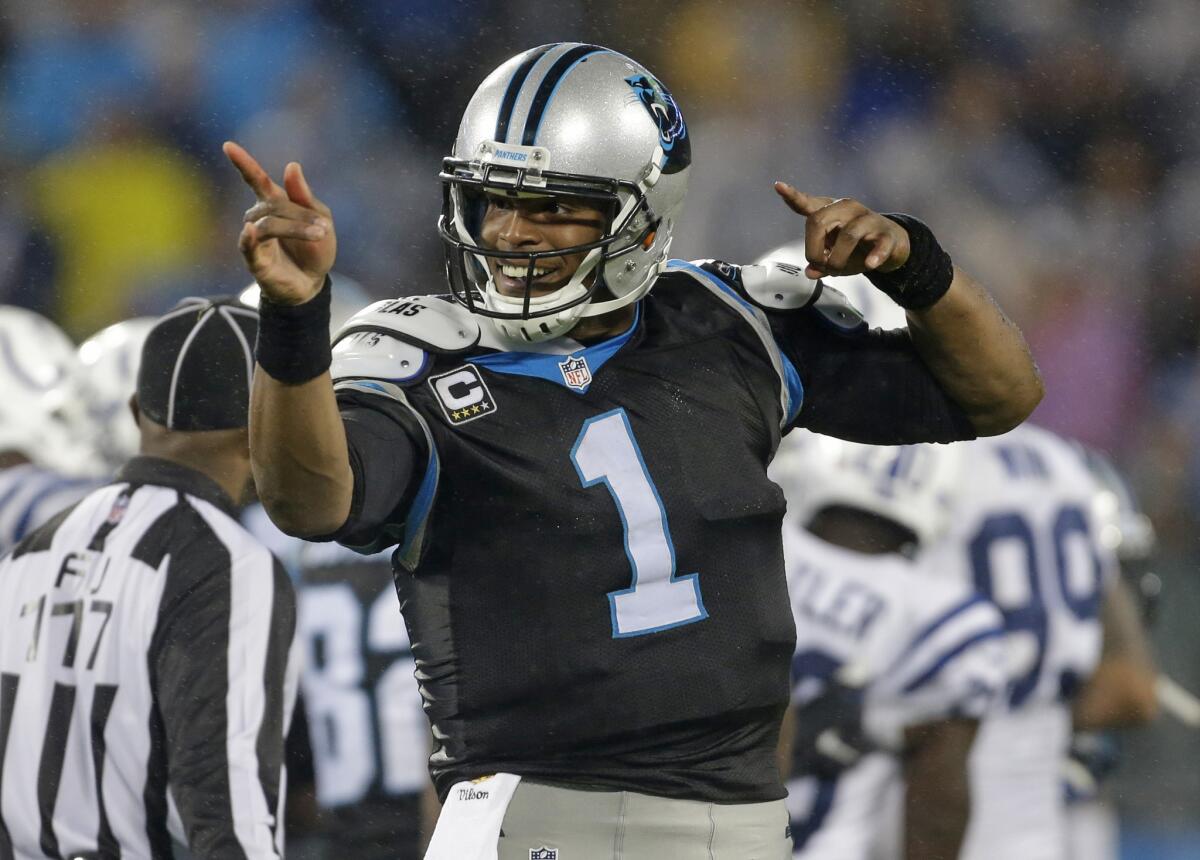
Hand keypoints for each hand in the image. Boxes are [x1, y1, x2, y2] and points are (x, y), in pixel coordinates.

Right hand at [223, 141, 336, 304]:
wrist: (314, 284)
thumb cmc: (315, 249)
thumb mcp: (321, 219)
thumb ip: (305, 196)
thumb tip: (292, 166)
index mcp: (274, 204)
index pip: (256, 180)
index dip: (243, 163)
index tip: (228, 145)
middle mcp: (258, 218)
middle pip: (274, 205)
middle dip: (302, 215)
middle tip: (325, 228)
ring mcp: (254, 239)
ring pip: (269, 224)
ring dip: (296, 228)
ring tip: (320, 235)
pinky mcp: (255, 260)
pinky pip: (248, 246)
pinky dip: (249, 237)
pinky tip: (250, 230)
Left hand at [774, 182, 910, 279]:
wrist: (892, 245)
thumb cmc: (856, 248)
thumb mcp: (834, 256)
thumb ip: (820, 263)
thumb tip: (811, 273)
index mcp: (830, 211)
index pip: (808, 203)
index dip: (793, 196)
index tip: (778, 186)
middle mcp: (847, 209)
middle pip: (819, 221)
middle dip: (813, 249)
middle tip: (818, 265)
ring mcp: (868, 219)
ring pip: (847, 235)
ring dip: (837, 259)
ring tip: (837, 271)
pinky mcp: (886, 234)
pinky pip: (879, 244)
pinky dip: (874, 256)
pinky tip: (870, 264)